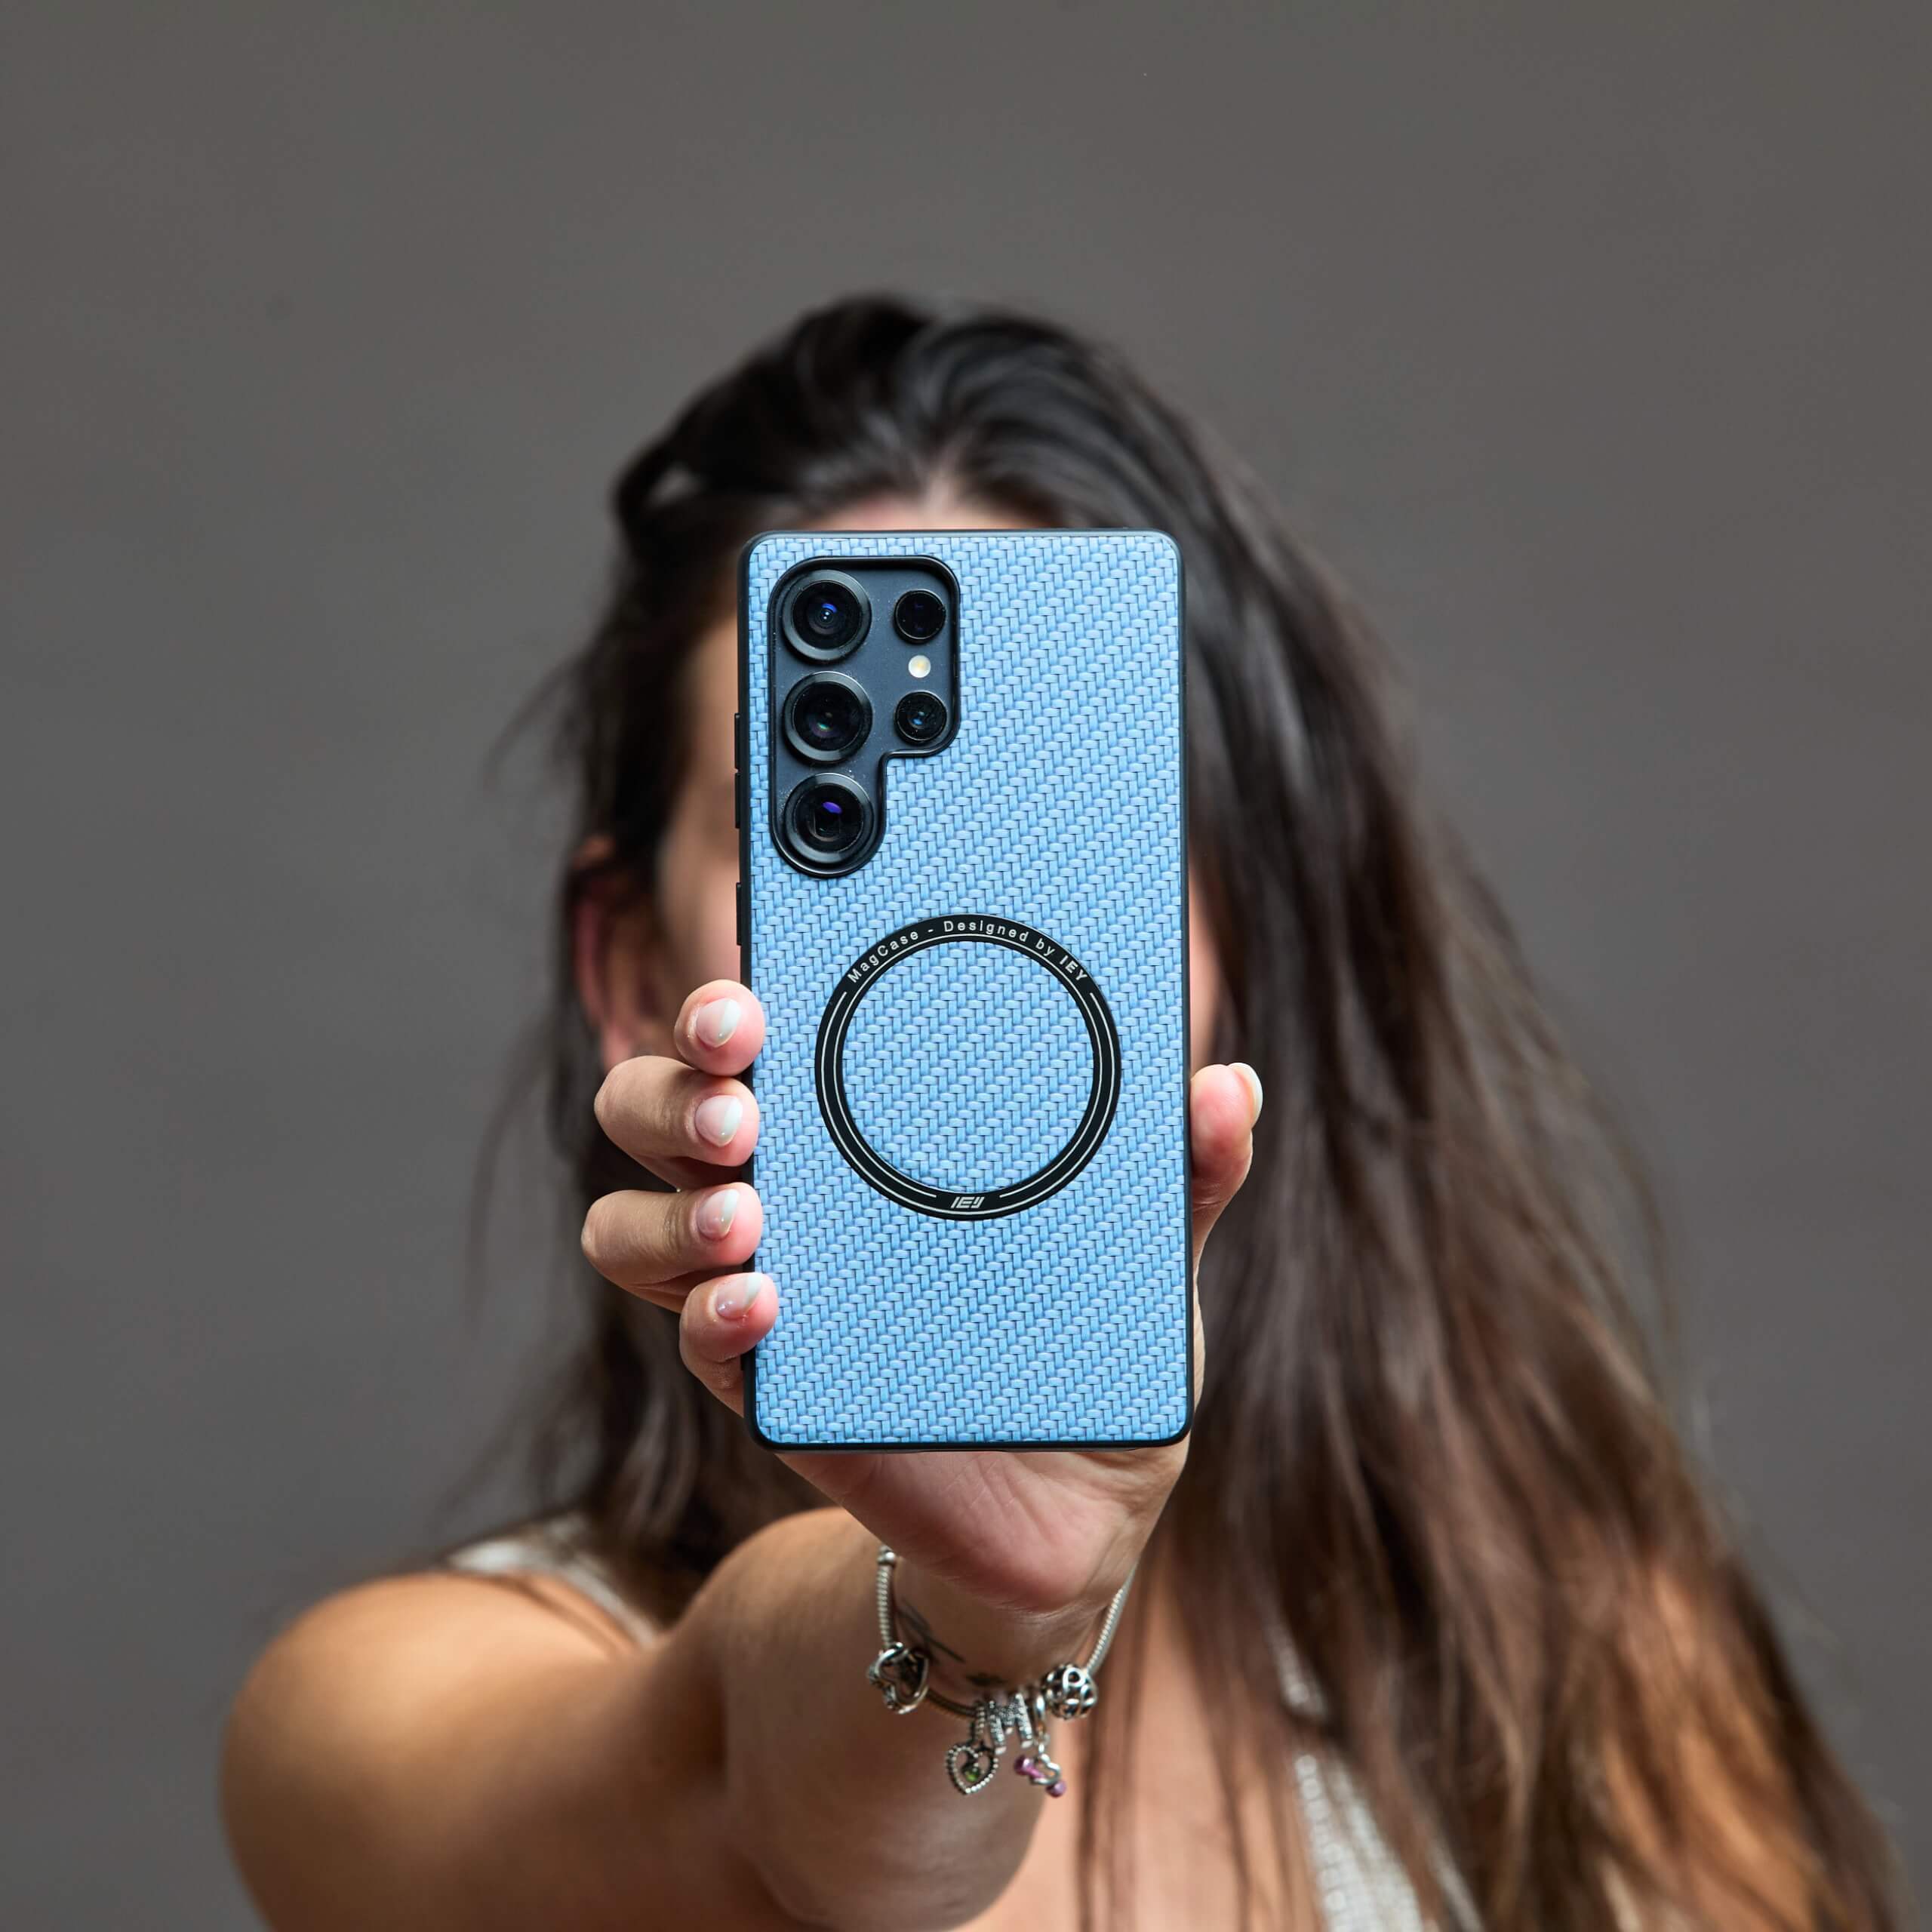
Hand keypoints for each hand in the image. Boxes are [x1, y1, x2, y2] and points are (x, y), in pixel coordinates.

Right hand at [581, 979, 1259, 1669]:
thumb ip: (1181, 1174)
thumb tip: (1229, 1087)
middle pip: (663, 1106)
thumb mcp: (1146, 1257)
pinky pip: (698, 1337)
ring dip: (671, 1205)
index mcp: (868, 1129)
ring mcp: (769, 1285)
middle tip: (742, 1092)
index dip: (733, 997)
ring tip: (743, 1206)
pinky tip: (763, 1303)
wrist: (1075, 1509)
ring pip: (634, 1223)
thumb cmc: (1091, 1349)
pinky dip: (712, 1314)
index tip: (757, 985)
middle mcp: (792, 1191)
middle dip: (678, 1083)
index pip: (767, 1034)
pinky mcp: (772, 1383)